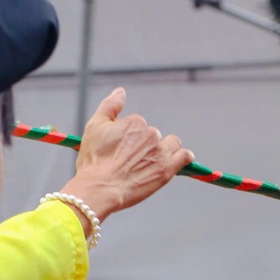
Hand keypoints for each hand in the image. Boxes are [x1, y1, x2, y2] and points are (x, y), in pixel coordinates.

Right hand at [63, 88, 194, 220]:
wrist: (100, 187)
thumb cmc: (94, 160)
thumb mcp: (95, 126)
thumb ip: (110, 106)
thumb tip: (120, 91)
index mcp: (135, 122)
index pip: (138, 126)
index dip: (129, 139)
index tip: (121, 151)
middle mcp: (151, 134)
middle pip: (153, 136)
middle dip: (145, 145)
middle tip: (132, 161)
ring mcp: (160, 152)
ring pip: (171, 144)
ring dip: (166, 149)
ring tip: (154, 161)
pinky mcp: (167, 170)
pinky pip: (184, 157)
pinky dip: (185, 157)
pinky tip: (184, 158)